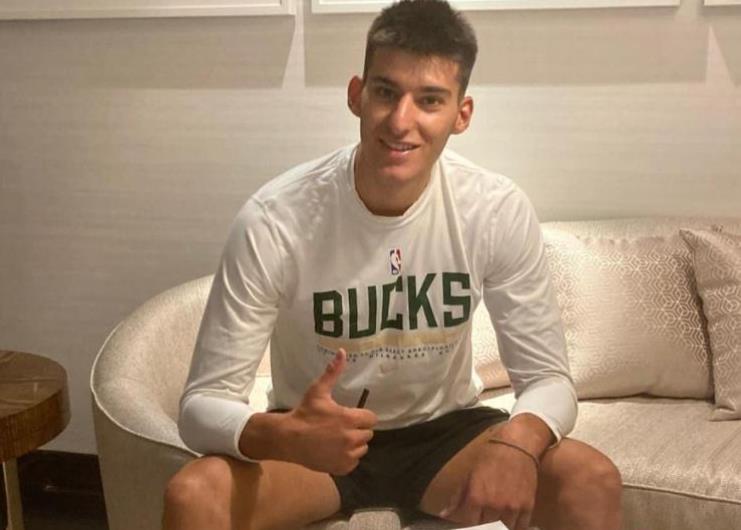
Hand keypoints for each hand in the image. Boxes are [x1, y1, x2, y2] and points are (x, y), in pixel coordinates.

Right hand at [282, 348, 377, 474]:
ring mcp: (347, 454)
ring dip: (355, 443)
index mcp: (348, 418)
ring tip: (339, 438)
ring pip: (362, 448)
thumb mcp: (318, 391)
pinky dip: (347, 457)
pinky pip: (354, 461)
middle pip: (368, 433)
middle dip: (358, 428)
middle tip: (342, 426)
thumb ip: (332, 372)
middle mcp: (351, 437)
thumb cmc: (304, 413)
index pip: (371, 418)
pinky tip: (335, 450)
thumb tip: (342, 352)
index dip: (362, 416)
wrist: (288, 439)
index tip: (351, 415)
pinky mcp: (342, 467)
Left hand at [439, 440, 538, 529]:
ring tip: (496, 518)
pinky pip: (520, 526)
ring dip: (499, 525)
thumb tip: (445, 514)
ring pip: (504, 529)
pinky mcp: (527, 507)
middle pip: (486, 527)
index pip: (469, 523)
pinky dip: (515, 526)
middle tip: (483, 515)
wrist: (516, 445)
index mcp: (476, 498)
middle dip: (483, 522)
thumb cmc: (490, 456)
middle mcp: (494, 506)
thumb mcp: (469, 474)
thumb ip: (457, 497)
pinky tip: (510, 521)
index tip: (470, 518)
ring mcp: (512, 508)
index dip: (469, 522)